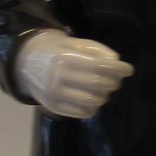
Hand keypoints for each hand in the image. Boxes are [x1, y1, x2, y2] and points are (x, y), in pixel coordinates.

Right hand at [13, 30, 133, 117]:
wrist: (27, 62)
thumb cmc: (57, 50)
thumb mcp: (75, 43)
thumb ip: (96, 50)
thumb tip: (115, 63)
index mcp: (63, 59)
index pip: (98, 67)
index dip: (117, 69)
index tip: (128, 69)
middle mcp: (57, 79)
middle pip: (97, 84)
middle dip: (113, 82)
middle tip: (116, 79)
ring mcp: (55, 96)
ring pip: (92, 101)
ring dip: (105, 95)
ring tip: (103, 88)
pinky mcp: (55, 108)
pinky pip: (84, 112)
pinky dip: (94, 106)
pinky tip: (92, 97)